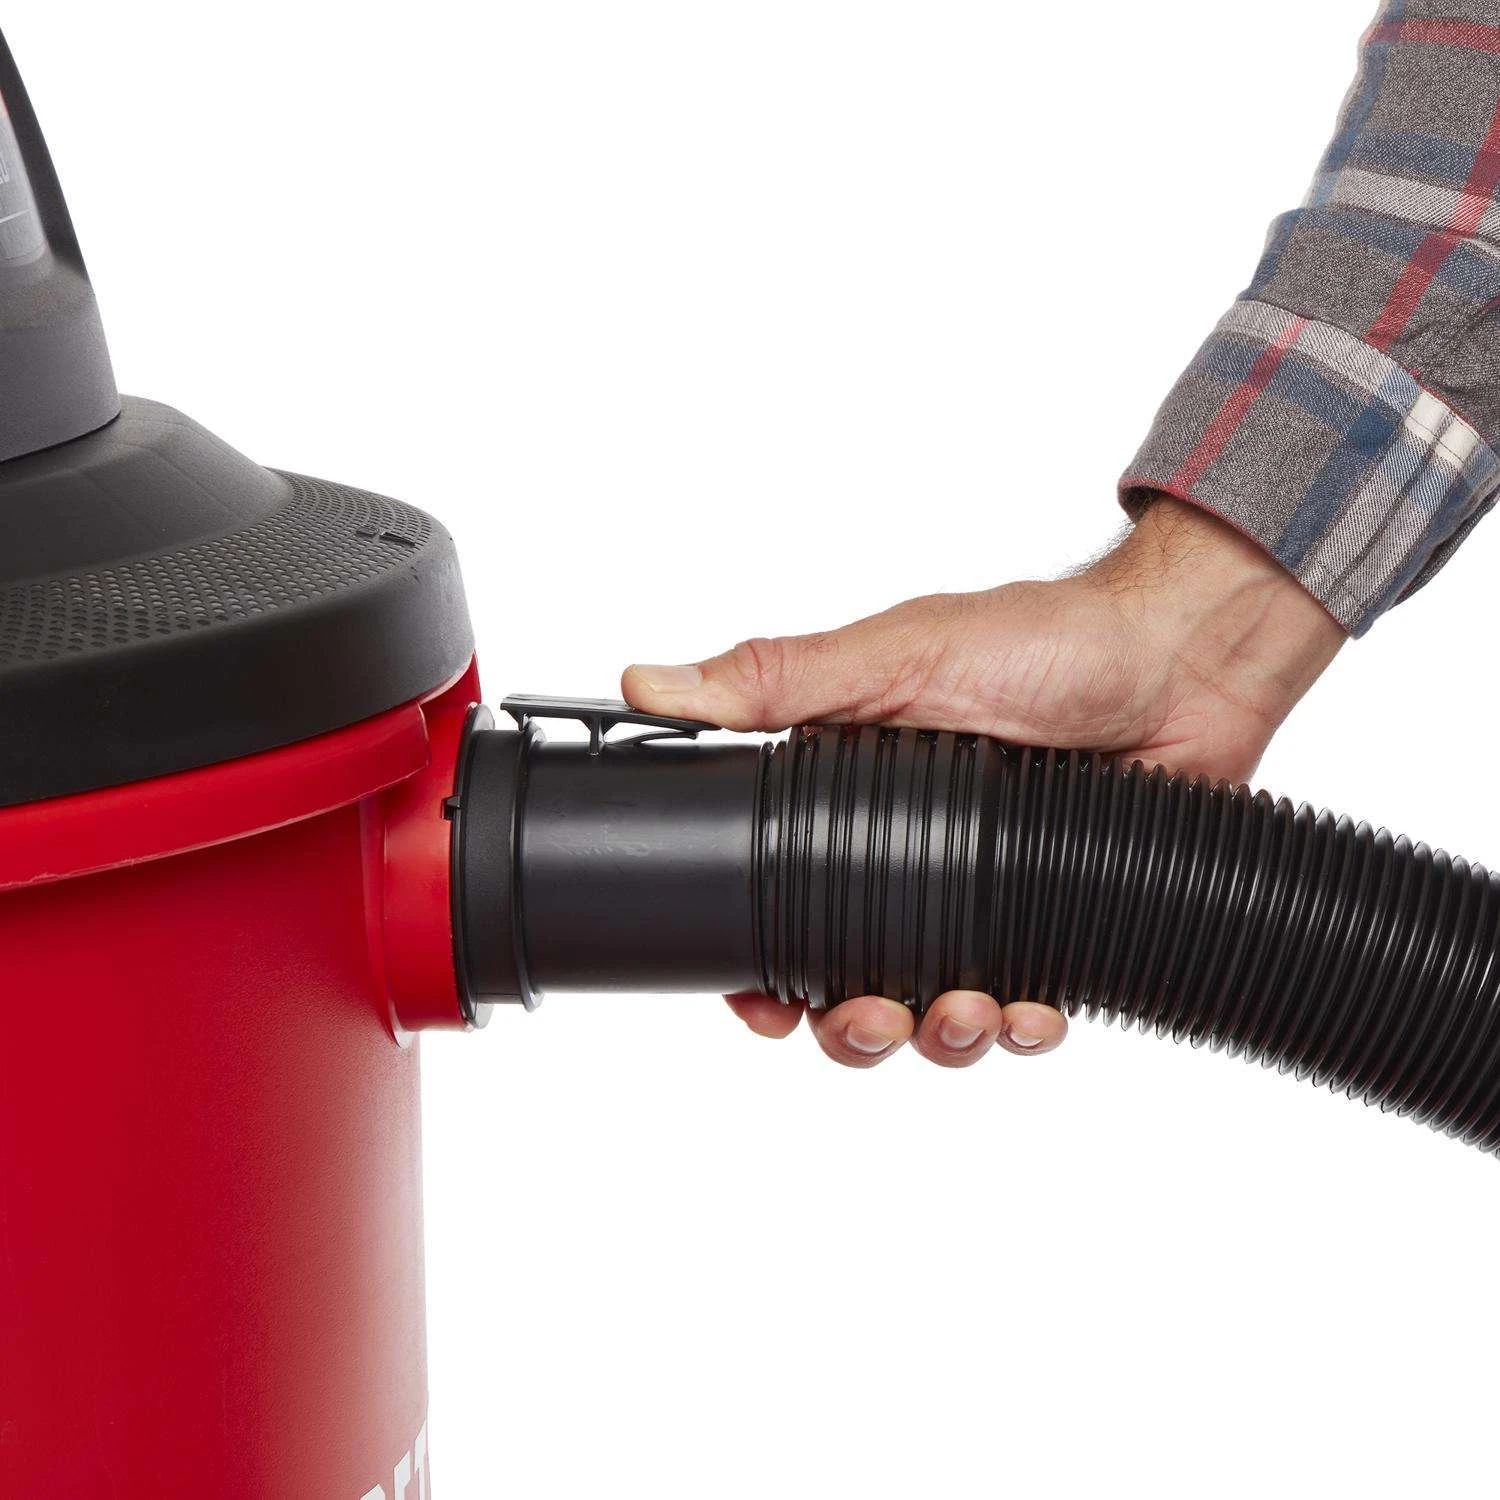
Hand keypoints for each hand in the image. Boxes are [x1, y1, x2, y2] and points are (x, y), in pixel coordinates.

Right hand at [622, 497, 1345, 1068]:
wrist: (1182, 658)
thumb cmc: (1045, 640)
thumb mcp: (896, 656)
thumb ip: (778, 682)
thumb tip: (649, 686)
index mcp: (854, 802)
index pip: (780, 905)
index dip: (760, 969)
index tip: (759, 1006)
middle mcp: (913, 860)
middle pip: (849, 982)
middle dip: (850, 1026)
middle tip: (871, 1019)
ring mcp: (985, 898)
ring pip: (934, 1012)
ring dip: (938, 1036)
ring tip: (964, 1015)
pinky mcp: (1056, 925)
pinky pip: (1026, 1008)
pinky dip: (1024, 1028)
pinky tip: (1033, 1013)